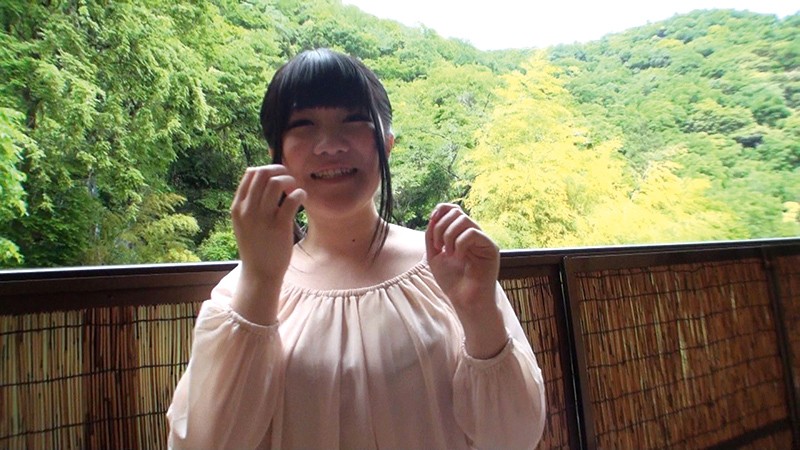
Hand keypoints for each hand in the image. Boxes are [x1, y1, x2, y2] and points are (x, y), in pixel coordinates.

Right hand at [229, 165, 304, 322]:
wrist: (259, 273)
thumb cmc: (255, 246)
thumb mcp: (243, 223)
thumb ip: (249, 204)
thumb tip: (264, 181)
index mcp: (237, 207)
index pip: (250, 174)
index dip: (266, 169)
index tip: (276, 176)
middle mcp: (248, 209)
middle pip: (263, 174)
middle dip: (279, 171)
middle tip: (288, 180)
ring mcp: (263, 217)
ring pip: (276, 182)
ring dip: (289, 181)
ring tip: (294, 190)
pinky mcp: (280, 226)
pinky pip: (292, 199)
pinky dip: (300, 193)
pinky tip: (302, 198)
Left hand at [425, 204, 505, 357]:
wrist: (464, 301)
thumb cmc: (452, 281)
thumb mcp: (434, 255)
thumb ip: (431, 235)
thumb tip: (433, 217)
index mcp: (461, 233)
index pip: (453, 209)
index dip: (440, 210)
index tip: (430, 223)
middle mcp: (473, 234)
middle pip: (457, 212)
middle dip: (441, 227)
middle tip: (438, 246)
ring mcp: (483, 240)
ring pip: (464, 220)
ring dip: (448, 236)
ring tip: (448, 254)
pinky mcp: (491, 248)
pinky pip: (472, 233)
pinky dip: (460, 244)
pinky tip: (459, 257)